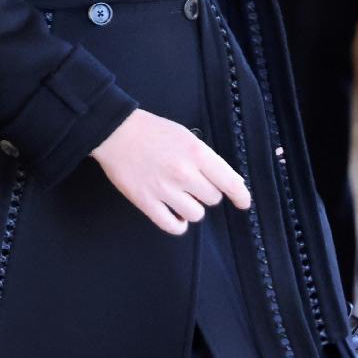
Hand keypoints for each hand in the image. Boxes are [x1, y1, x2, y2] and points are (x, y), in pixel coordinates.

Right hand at [90, 108, 249, 235]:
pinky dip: (178, 225)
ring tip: (180, 198)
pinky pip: (173, 226)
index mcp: (196, 154)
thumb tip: (227, 183)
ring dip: (191, 208)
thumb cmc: (151, 131)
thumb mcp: (185, 136)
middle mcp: (184, 173)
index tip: (242, 202)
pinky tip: (175, 215)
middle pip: (212, 199)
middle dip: (205, 193)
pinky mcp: (146, 202)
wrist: (114, 131)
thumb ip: (206, 159)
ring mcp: (164, 189)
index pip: (231, 183)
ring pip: (195, 214)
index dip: (241, 196)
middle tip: (191, 184)